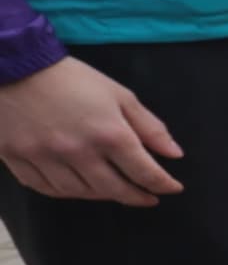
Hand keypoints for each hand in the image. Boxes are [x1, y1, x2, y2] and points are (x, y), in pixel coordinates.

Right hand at [0, 53, 180, 203]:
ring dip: (102, 195)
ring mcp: (45, 158)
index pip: (145, 172)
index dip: (163, 184)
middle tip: (147, 198)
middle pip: (114, 189)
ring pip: (79, 192)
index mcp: (108, 133)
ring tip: (114, 190)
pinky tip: (78, 187)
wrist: (15, 66)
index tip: (172, 188)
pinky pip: (45, 188)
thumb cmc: (71, 78)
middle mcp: (78, 151)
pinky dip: (65, 192)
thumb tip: (174, 154)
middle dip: (136, 197)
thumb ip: (149, 126)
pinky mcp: (17, 159)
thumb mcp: (118, 95)